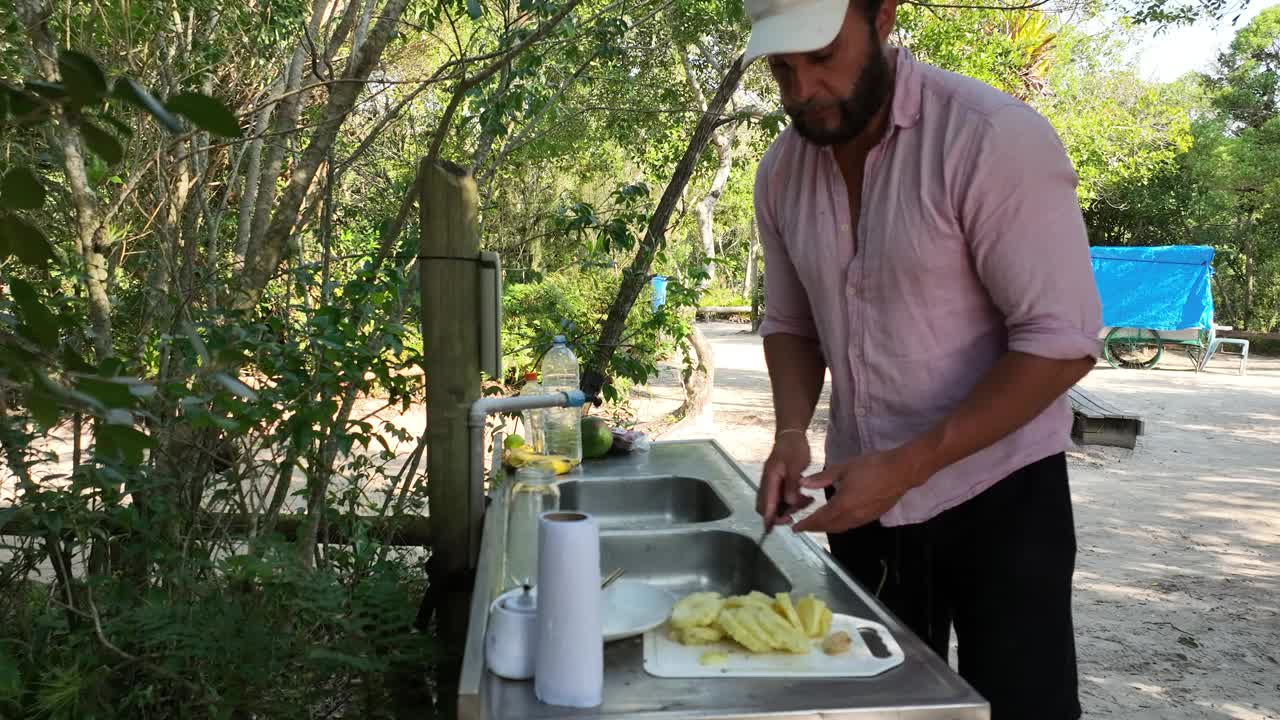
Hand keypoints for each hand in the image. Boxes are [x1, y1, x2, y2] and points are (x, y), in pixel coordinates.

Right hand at [758, 431, 813, 530]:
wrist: (791, 435)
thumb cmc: (794, 449)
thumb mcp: (795, 465)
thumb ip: (792, 484)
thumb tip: (790, 502)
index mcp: (769, 479)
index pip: (765, 504)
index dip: (768, 518)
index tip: (772, 529)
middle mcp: (768, 483)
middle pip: (767, 507)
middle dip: (780, 514)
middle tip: (795, 515)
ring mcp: (772, 483)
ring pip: (776, 503)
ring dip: (790, 507)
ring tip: (807, 501)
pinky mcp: (779, 482)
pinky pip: (782, 497)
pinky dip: (792, 501)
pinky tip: (805, 497)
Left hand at [791, 448, 928, 533]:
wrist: (900, 471)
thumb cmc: (871, 466)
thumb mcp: (843, 468)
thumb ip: (821, 478)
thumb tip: (803, 483)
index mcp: (842, 505)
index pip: (819, 519)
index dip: (806, 525)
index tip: (795, 529)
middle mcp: (852, 516)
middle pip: (830, 527)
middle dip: (815, 528)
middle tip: (803, 527)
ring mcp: (864, 518)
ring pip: (841, 528)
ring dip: (827, 528)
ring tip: (817, 524)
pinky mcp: (873, 516)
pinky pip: (851, 525)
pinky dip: (840, 525)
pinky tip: (837, 519)